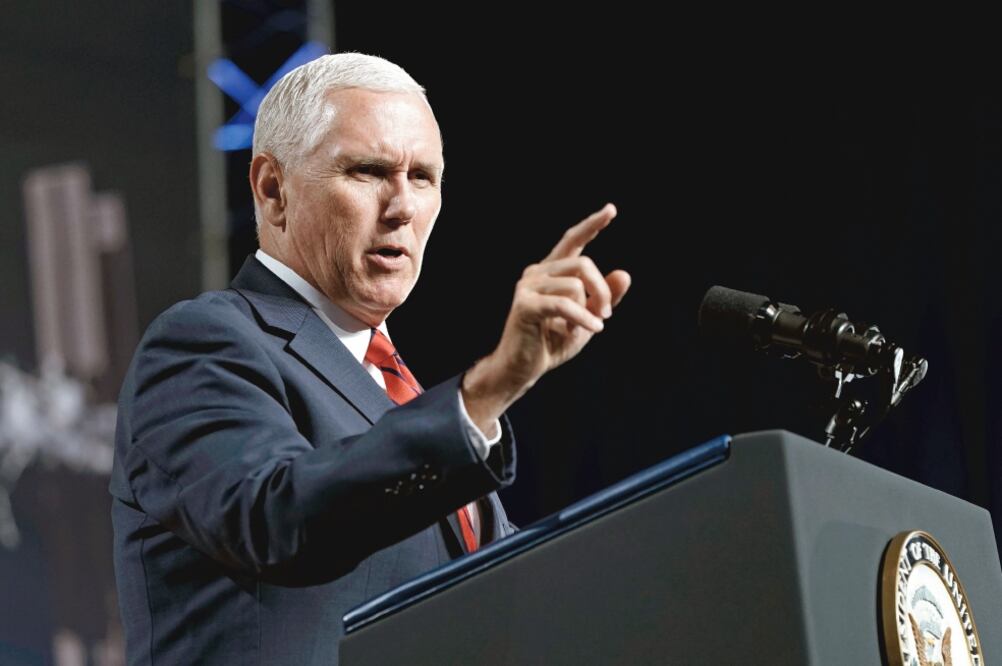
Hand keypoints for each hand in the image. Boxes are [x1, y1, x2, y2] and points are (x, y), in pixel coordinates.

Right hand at [462, 203, 630, 429]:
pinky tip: (594, 329)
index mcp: (550, 271)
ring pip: (576, 284)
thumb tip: (624, 273)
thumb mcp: (587, 318)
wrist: (521, 370)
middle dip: (602, 290)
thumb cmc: (551, 343)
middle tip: (606, 315)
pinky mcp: (525, 305)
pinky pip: (565, 304)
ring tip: (584, 328)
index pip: (572, 241)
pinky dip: (583, 318)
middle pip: (583, 264)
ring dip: (589, 310)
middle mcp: (536, 272)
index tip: (611, 209)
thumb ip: (604, 298)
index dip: (591, 225)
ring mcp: (527, 287)